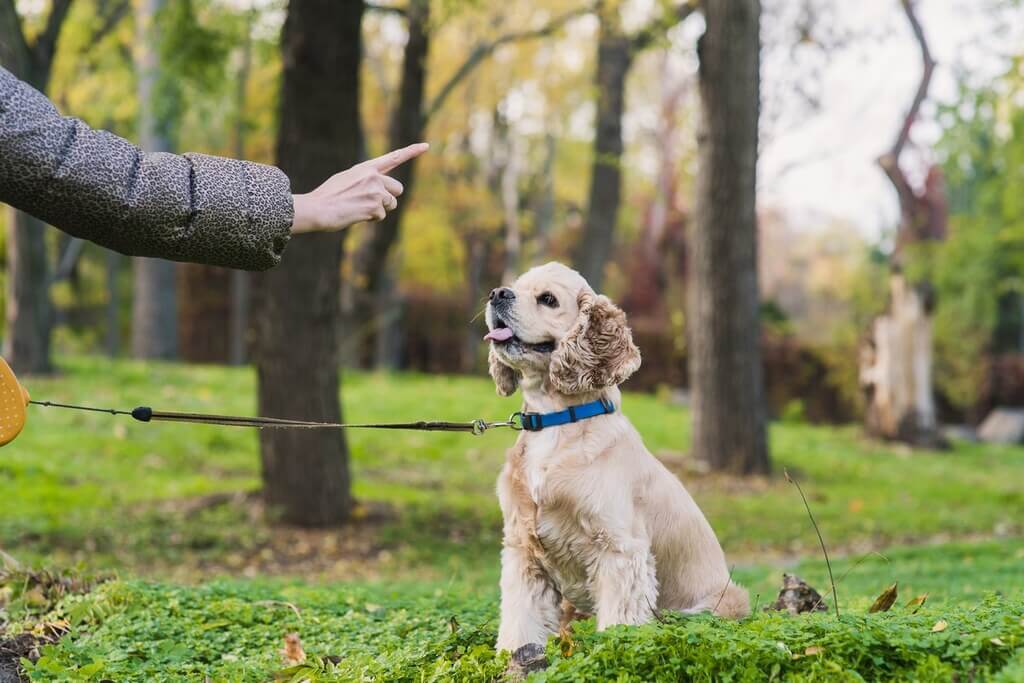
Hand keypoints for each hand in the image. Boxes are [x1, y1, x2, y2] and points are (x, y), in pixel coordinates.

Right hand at [290, 142, 428, 233]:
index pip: (394, 157)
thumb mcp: (347, 179)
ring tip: (359, 208)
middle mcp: (374, 177)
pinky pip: (381, 216)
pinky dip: (371, 218)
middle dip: (390, 198)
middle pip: (398, 189)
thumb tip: (380, 191)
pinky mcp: (375, 207)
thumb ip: (366, 180)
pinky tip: (356, 214)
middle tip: (372, 202)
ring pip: (391, 204)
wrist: (318, 208)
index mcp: (366, 168)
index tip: (426, 146)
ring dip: (380, 209)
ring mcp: (375, 191)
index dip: (411, 151)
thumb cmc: (328, 196)